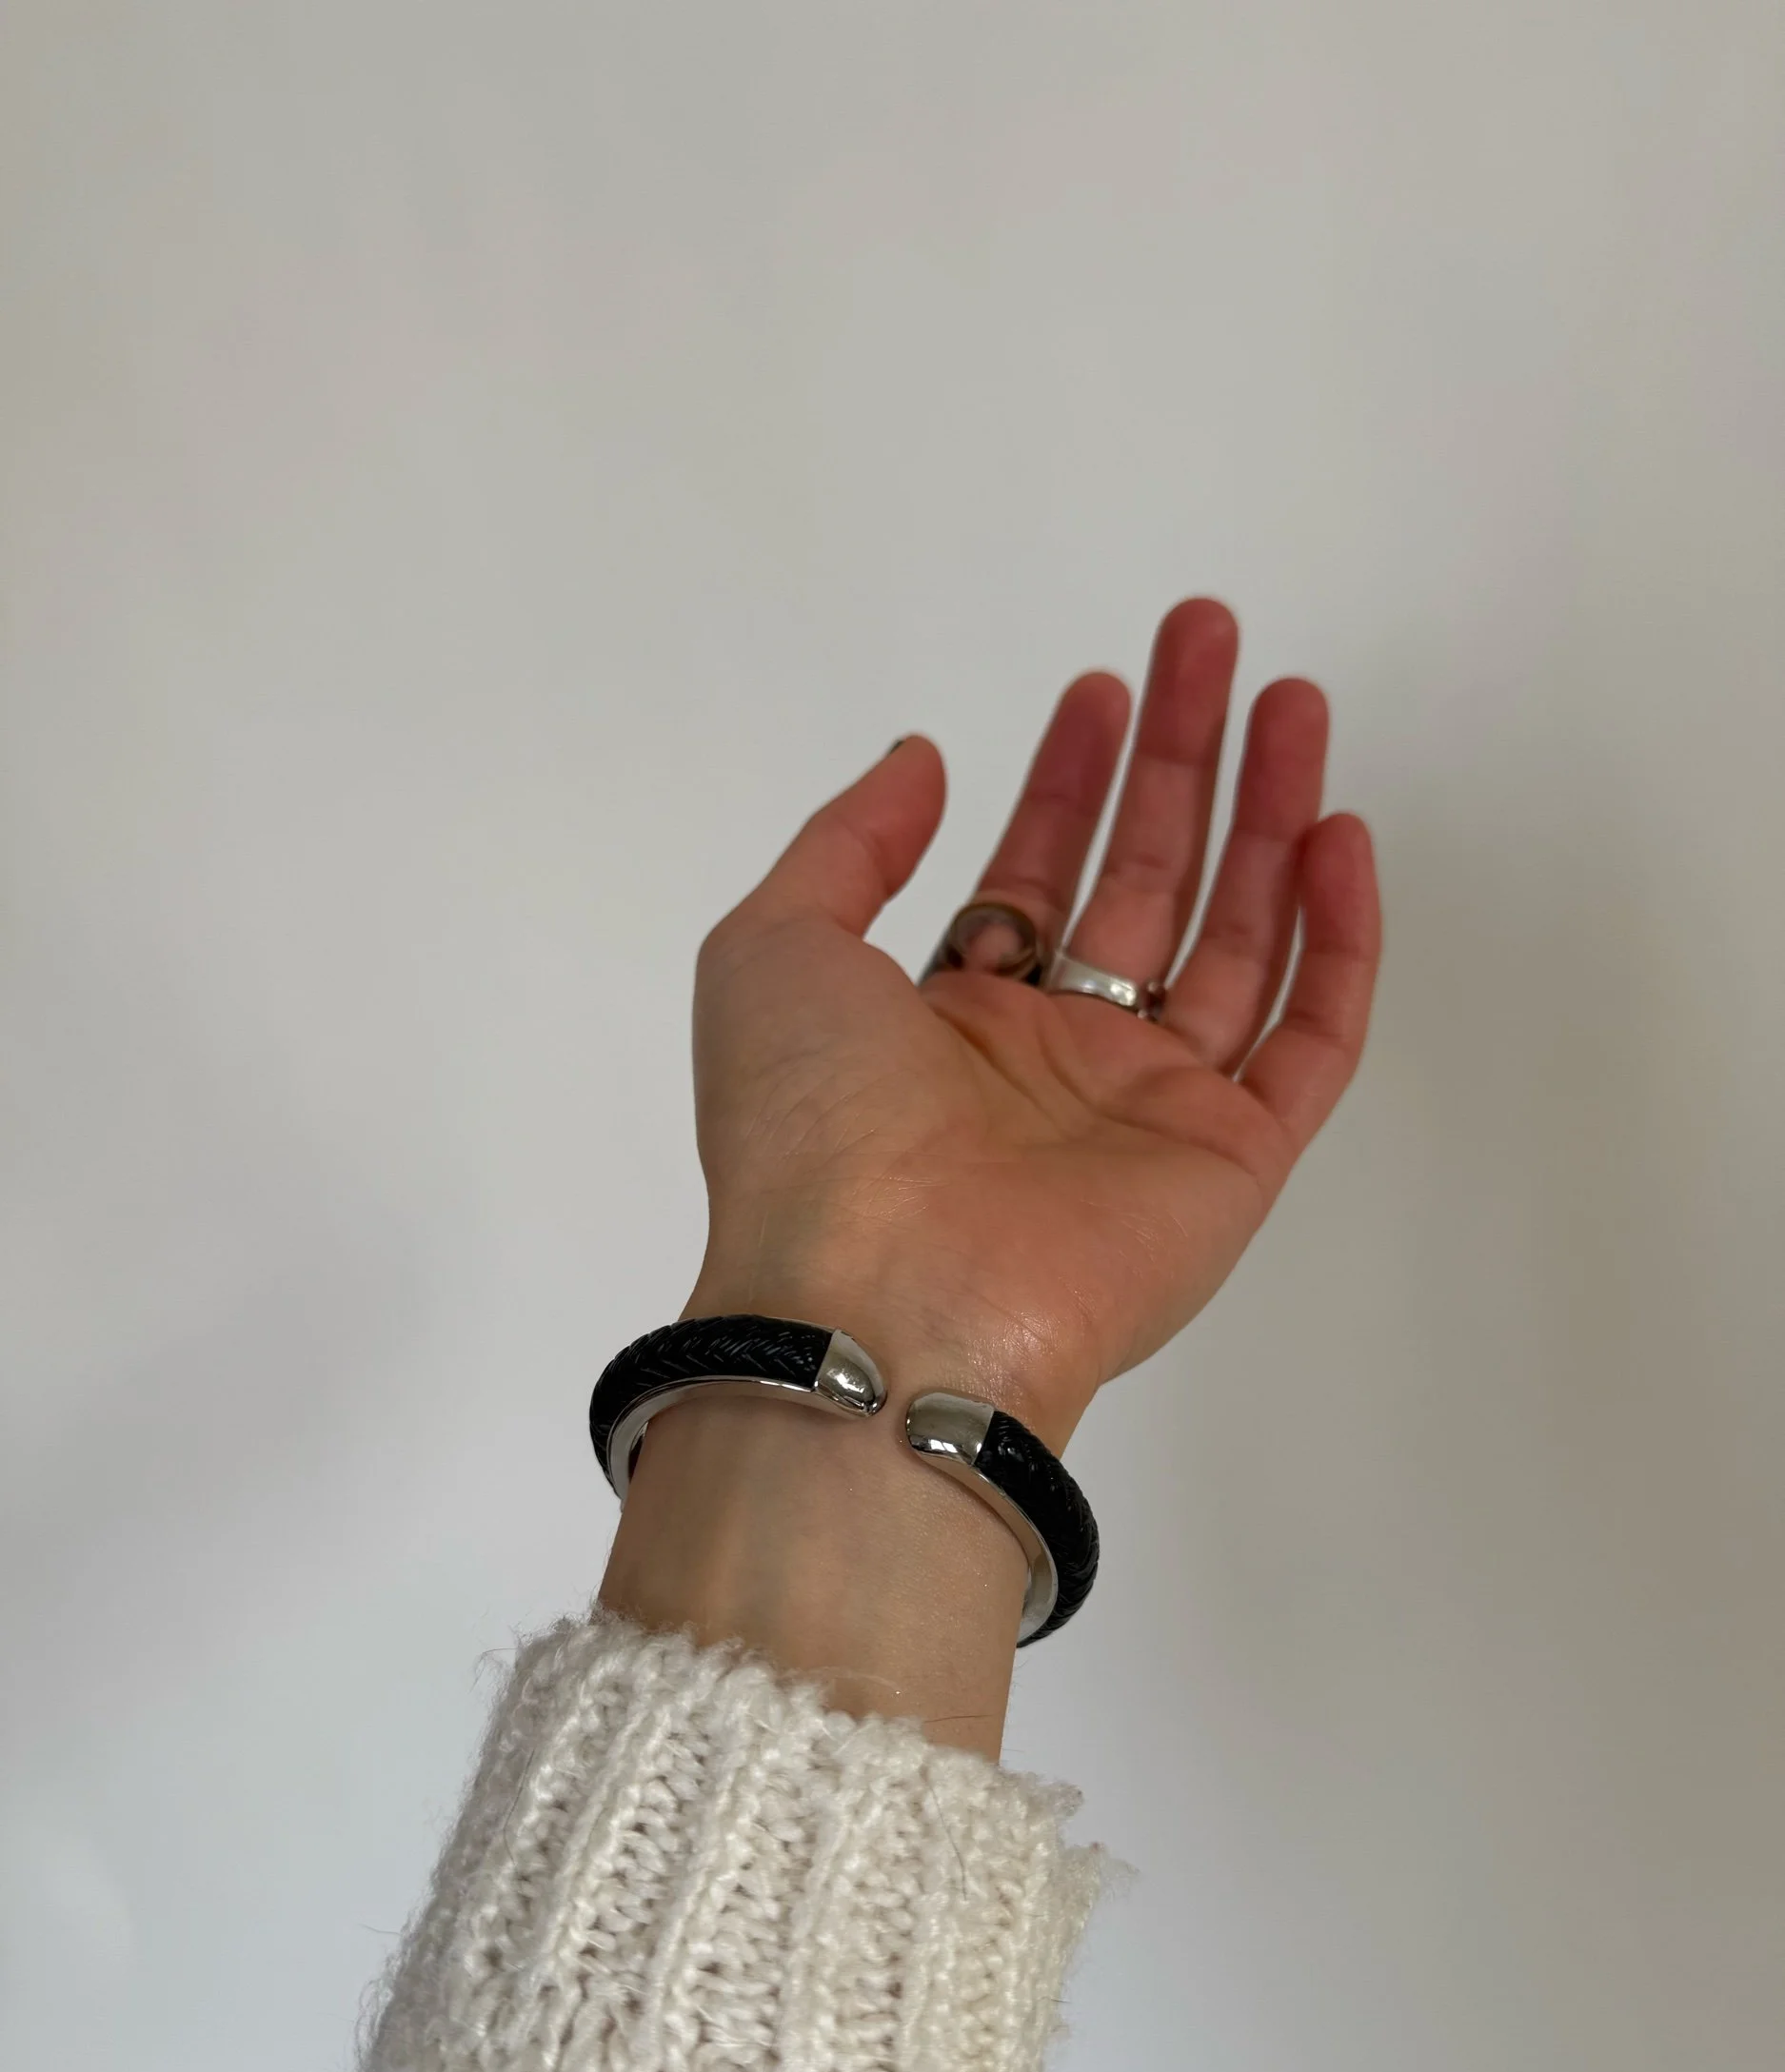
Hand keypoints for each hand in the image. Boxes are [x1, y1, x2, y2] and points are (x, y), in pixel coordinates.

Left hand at [685, 597, 1381, 1448]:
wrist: (883, 1298)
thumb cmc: (814, 1126)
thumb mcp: (772, 950)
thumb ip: (847, 845)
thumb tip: (920, 758)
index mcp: (950, 1025)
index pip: (1032, 879)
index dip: (1067, 781)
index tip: (1102, 687)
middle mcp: (1057, 1064)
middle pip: (1144, 887)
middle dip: (1181, 764)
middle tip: (1214, 643)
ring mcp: (1151, 1114)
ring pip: (1237, 944)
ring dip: (1270, 819)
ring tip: (1294, 703)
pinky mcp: (1234, 1163)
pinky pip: (1309, 1040)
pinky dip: (1336, 942)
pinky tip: (1336, 837)